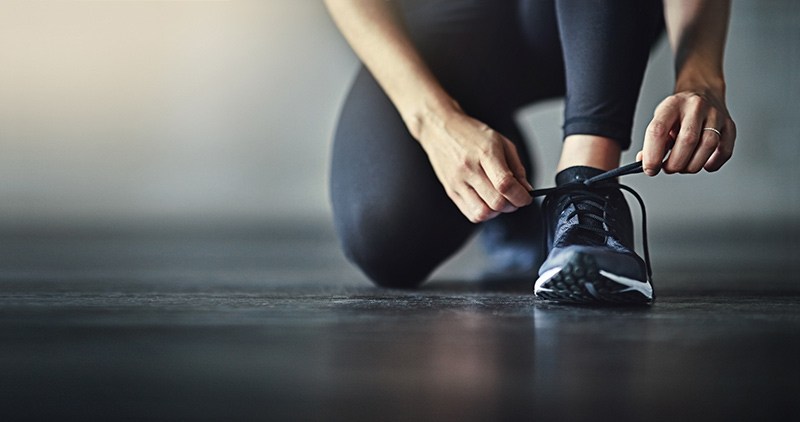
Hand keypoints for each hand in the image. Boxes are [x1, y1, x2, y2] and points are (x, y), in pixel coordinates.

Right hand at [417, 110, 532, 222]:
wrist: (440, 130)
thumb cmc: (470, 134)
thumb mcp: (500, 142)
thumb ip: (516, 167)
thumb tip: (525, 189)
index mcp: (485, 153)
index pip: (505, 184)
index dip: (520, 196)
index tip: (525, 197)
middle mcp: (469, 169)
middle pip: (496, 202)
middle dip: (512, 205)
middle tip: (514, 198)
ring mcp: (457, 182)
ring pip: (483, 213)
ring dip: (497, 212)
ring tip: (499, 200)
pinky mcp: (451, 192)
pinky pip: (470, 214)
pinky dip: (484, 213)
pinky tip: (486, 202)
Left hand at [639, 88, 735, 175]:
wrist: (703, 92)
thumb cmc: (679, 110)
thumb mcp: (661, 118)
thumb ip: (653, 141)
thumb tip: (645, 163)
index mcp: (673, 104)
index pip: (658, 130)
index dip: (652, 154)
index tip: (650, 168)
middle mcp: (696, 107)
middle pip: (687, 141)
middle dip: (675, 163)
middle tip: (668, 168)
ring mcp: (715, 115)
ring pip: (708, 146)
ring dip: (692, 165)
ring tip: (683, 166)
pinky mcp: (729, 125)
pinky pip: (725, 150)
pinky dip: (713, 163)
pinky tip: (703, 163)